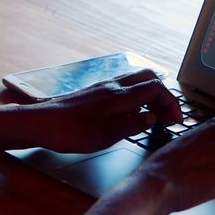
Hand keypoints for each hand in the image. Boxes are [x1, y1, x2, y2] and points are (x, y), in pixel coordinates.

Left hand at [26, 69, 181, 152]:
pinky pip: (122, 86)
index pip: (156, 88)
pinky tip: (130, 112)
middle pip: (148, 77)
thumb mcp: (105, 137)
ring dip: (149, 93)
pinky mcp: (93, 92)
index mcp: (119, 97)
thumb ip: (132, 125)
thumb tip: (152, 118)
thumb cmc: (68, 132)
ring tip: (152, 114)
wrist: (39, 123)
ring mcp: (102, 87)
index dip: (170, 102)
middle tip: (167, 115)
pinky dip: (135, 95)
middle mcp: (112, 86)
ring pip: (135, 80)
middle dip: (163, 94)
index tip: (174, 119)